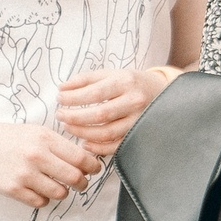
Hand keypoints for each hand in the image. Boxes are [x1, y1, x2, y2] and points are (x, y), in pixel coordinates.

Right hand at [0, 122, 102, 208]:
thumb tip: (86, 159)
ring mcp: (24, 174)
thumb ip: (59, 144)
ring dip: (63, 192)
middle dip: (83, 183)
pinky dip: (44, 199)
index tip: (94, 169)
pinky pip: (40, 202)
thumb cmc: (8, 138)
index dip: (93, 166)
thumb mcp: (36, 132)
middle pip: (75, 177)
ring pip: (60, 193)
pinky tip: (39, 190)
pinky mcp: (12, 189)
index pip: (81, 157)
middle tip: (81, 183)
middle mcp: (36, 156)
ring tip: (57, 186)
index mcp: (45, 138)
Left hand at [56, 67, 175, 156]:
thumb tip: (62, 87)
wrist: (161, 91)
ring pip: (106, 133)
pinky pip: (116, 145)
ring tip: (68, 127)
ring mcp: (138, 120)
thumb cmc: (131, 82)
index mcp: (126, 82)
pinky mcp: (139, 134)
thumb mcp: (112, 73)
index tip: (59, 99)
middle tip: (60, 115)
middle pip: (99, 115)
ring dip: (82, 132)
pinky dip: (98, 147)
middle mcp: (134, 101)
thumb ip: (86, 79)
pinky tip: (84, 143)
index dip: (73, 98)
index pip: (94, 93)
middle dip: (75, 117)